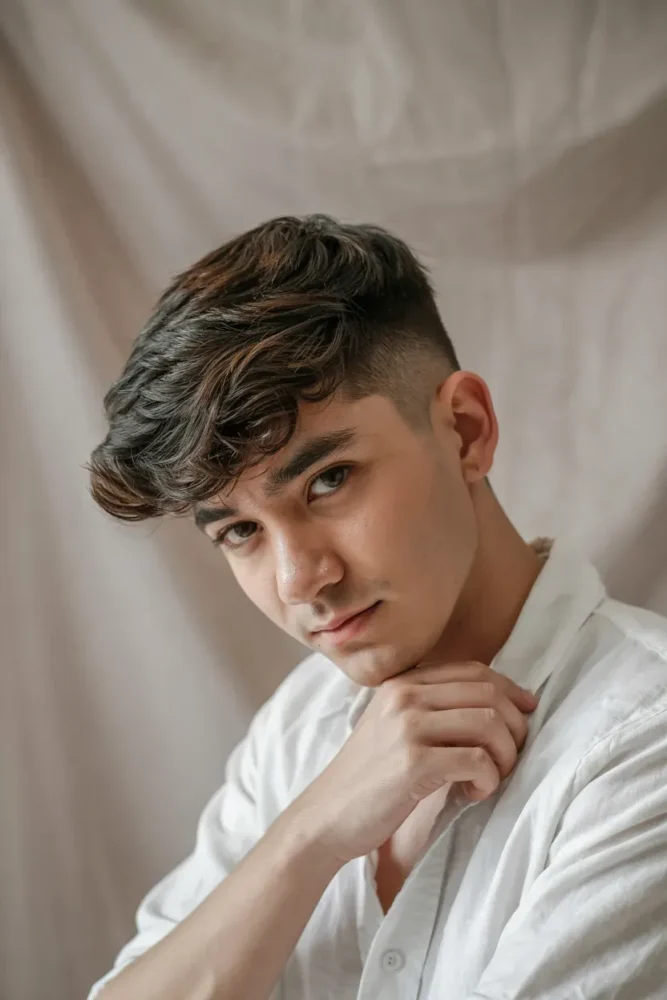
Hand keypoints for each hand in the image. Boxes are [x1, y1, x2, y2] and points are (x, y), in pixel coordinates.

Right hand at [293, 661, 537, 864]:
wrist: (326, 815)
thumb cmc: (370, 778)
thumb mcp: (394, 727)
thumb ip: (432, 709)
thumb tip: (498, 704)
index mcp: (403, 683)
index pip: (474, 670)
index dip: (509, 690)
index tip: (526, 712)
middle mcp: (405, 696)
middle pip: (488, 693)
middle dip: (515, 725)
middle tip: (512, 756)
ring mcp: (408, 727)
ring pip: (489, 723)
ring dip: (505, 755)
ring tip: (493, 777)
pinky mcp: (414, 763)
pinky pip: (477, 760)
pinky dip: (489, 779)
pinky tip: (475, 793)